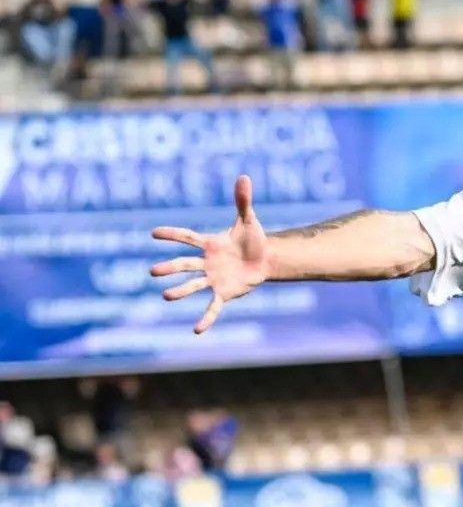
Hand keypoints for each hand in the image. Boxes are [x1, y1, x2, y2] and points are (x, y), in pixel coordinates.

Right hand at [150, 175, 269, 333]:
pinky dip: (206, 319)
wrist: (266, 260)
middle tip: (153, 271)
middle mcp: (206, 262)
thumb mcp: (248, 221)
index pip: (187, 237)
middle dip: (170, 268)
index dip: (172, 235)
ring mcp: (213, 278)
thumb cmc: (253, 240)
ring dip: (180, 291)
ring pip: (192, 285)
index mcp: (209, 244)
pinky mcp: (223, 293)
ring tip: (166, 296)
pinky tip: (196, 331)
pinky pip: (212, 307)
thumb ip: (243, 201)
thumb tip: (244, 176)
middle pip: (185, 264)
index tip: (154, 233)